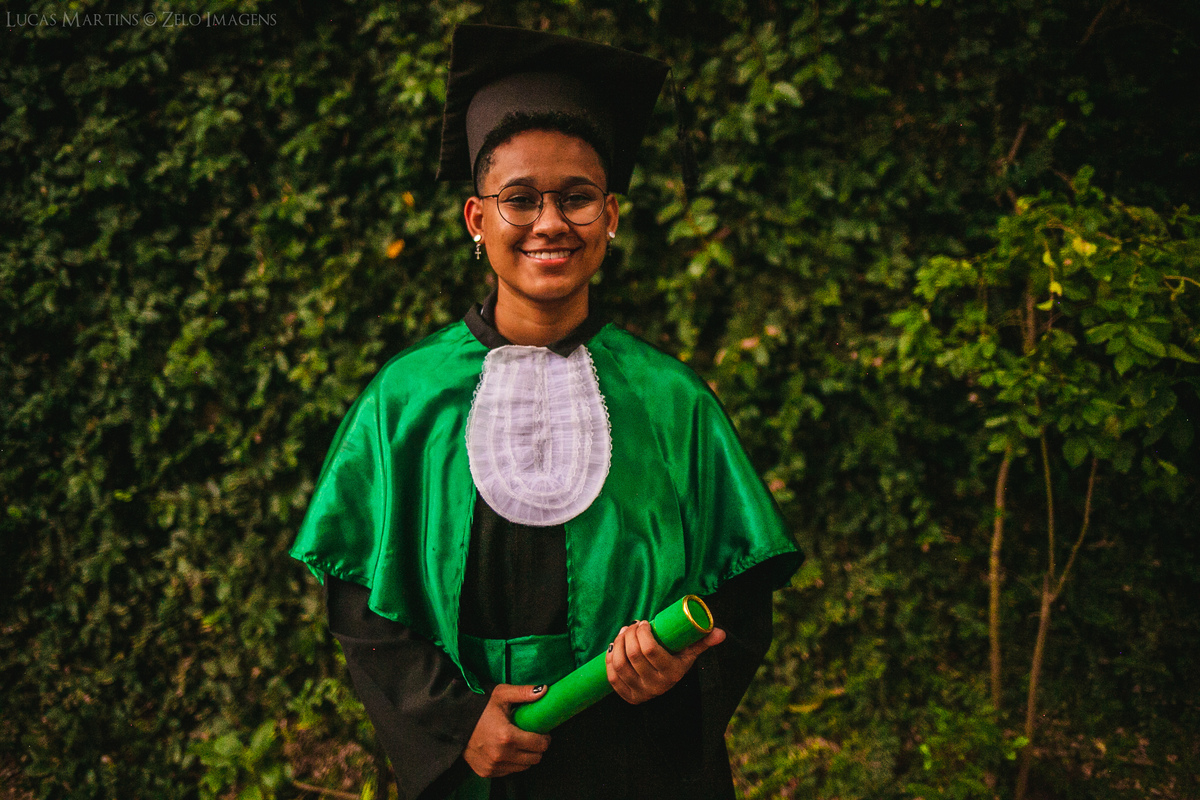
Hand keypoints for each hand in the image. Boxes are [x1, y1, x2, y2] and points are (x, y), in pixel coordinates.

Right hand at [463, 684, 551, 778]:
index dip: (545, 738)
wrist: (453, 720)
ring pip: (523, 767)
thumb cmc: (479, 706)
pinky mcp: (486, 772)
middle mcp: (500, 755)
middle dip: (537, 748)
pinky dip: (512, 763)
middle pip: (534, 758)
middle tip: (533, 737)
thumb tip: (545, 689)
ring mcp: (493, 766)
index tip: (543, 732)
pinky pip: (509, 771)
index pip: (539, 745)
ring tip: (520, 743)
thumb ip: (523, 692)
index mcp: (506, 736)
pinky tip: (507, 750)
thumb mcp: (501, 694)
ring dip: (525, 757)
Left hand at [605, 620, 725, 703]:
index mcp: (671, 673)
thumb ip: (703, 641)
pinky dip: (610, 658)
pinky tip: (614, 646)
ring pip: (620, 664)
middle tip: (632, 625)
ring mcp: (640, 692)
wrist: (666, 685)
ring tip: (623, 632)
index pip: (650, 651)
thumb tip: (721, 633)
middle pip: (633, 654)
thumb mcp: (690, 653)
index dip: (642, 633)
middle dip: (629, 634)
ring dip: (618, 643)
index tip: (643, 623)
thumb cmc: (677, 661)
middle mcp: (655, 685)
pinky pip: (612, 676)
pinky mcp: (627, 696)